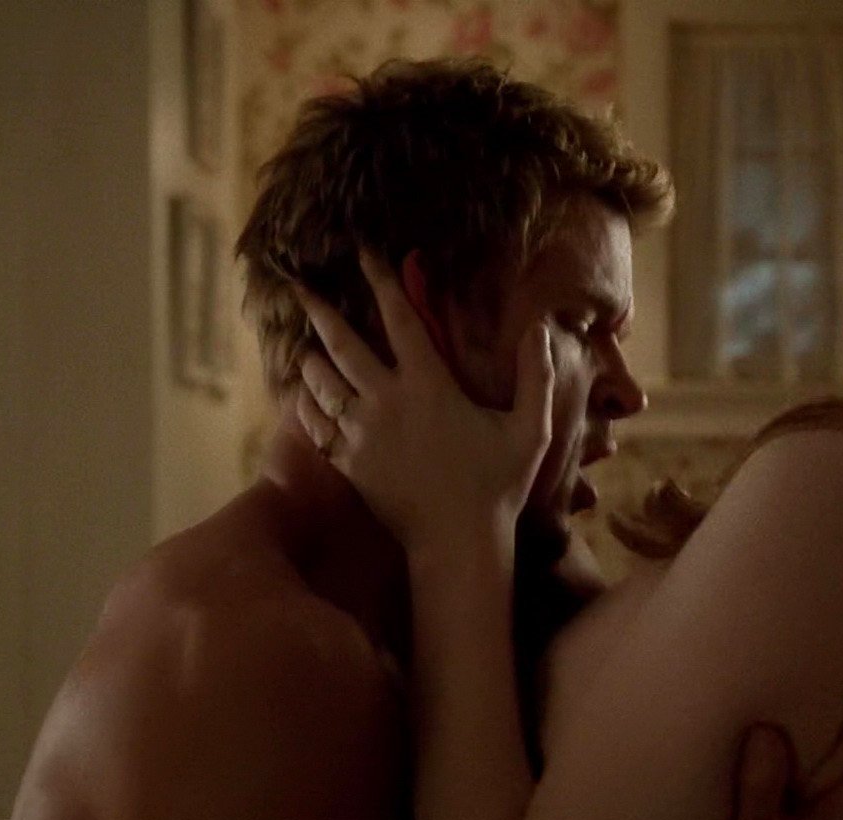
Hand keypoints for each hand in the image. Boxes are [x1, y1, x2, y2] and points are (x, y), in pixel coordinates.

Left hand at [292, 252, 555, 554]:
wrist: (457, 542)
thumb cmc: (498, 485)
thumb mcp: (531, 428)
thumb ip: (535, 375)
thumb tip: (539, 327)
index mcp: (428, 385)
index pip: (399, 319)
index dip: (381, 281)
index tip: (365, 253)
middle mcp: (386, 402)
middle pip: (342, 344)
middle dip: (321, 311)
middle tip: (302, 288)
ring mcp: (361, 434)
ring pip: (321, 383)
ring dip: (313, 360)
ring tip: (309, 347)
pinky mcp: (347, 463)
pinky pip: (314, 424)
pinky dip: (307, 404)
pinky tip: (306, 395)